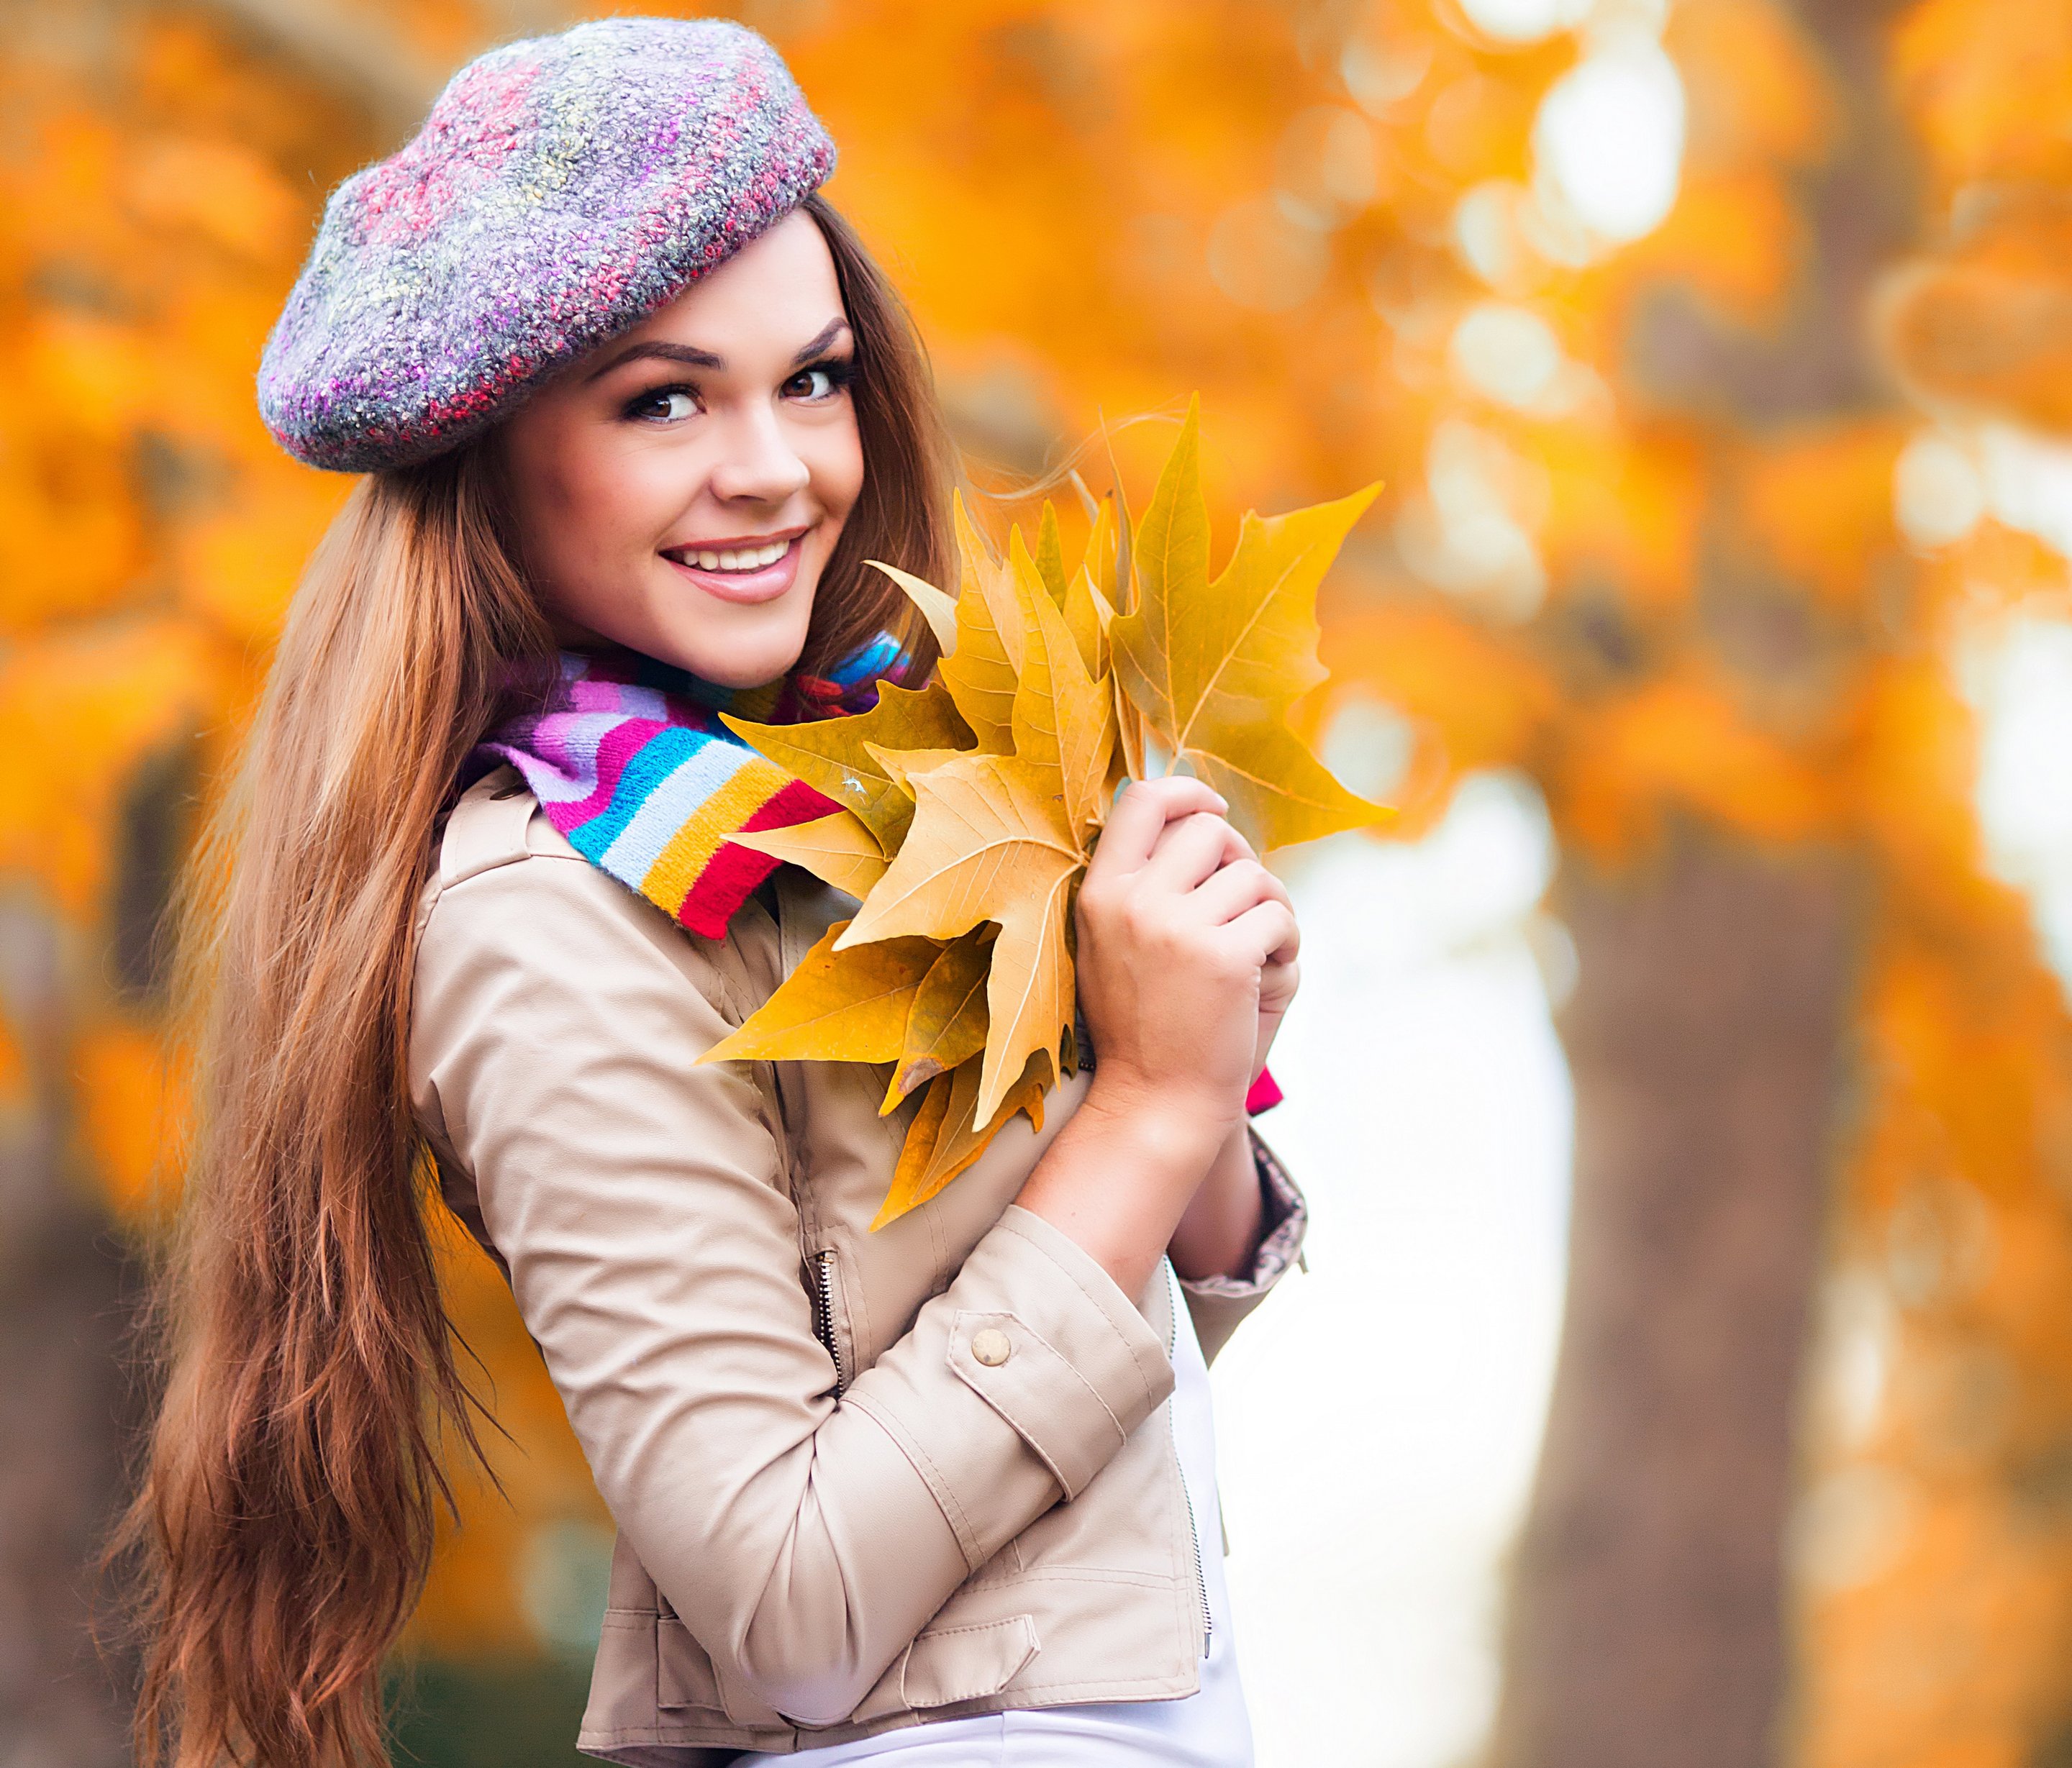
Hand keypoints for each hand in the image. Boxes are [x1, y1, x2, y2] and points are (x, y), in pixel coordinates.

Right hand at [1075, 776, 1300, 1129]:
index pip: (1143, 800)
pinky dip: (1286, 942)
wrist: (1155, 1102)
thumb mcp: (1112, 944)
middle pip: (1210, 831)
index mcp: (1099, 893)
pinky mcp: (1225, 958)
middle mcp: (1133, 902)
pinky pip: (1278, 916)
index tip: (1215, 808)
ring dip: (1270, 909)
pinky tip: (1267, 973)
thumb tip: (1197, 816)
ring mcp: (1177, 929)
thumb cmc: (1142, 1023)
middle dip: (1239, 862)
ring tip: (1256, 950)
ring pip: (1254, 876)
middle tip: (1241, 907)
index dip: (1188, 791)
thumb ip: (1140, 882)